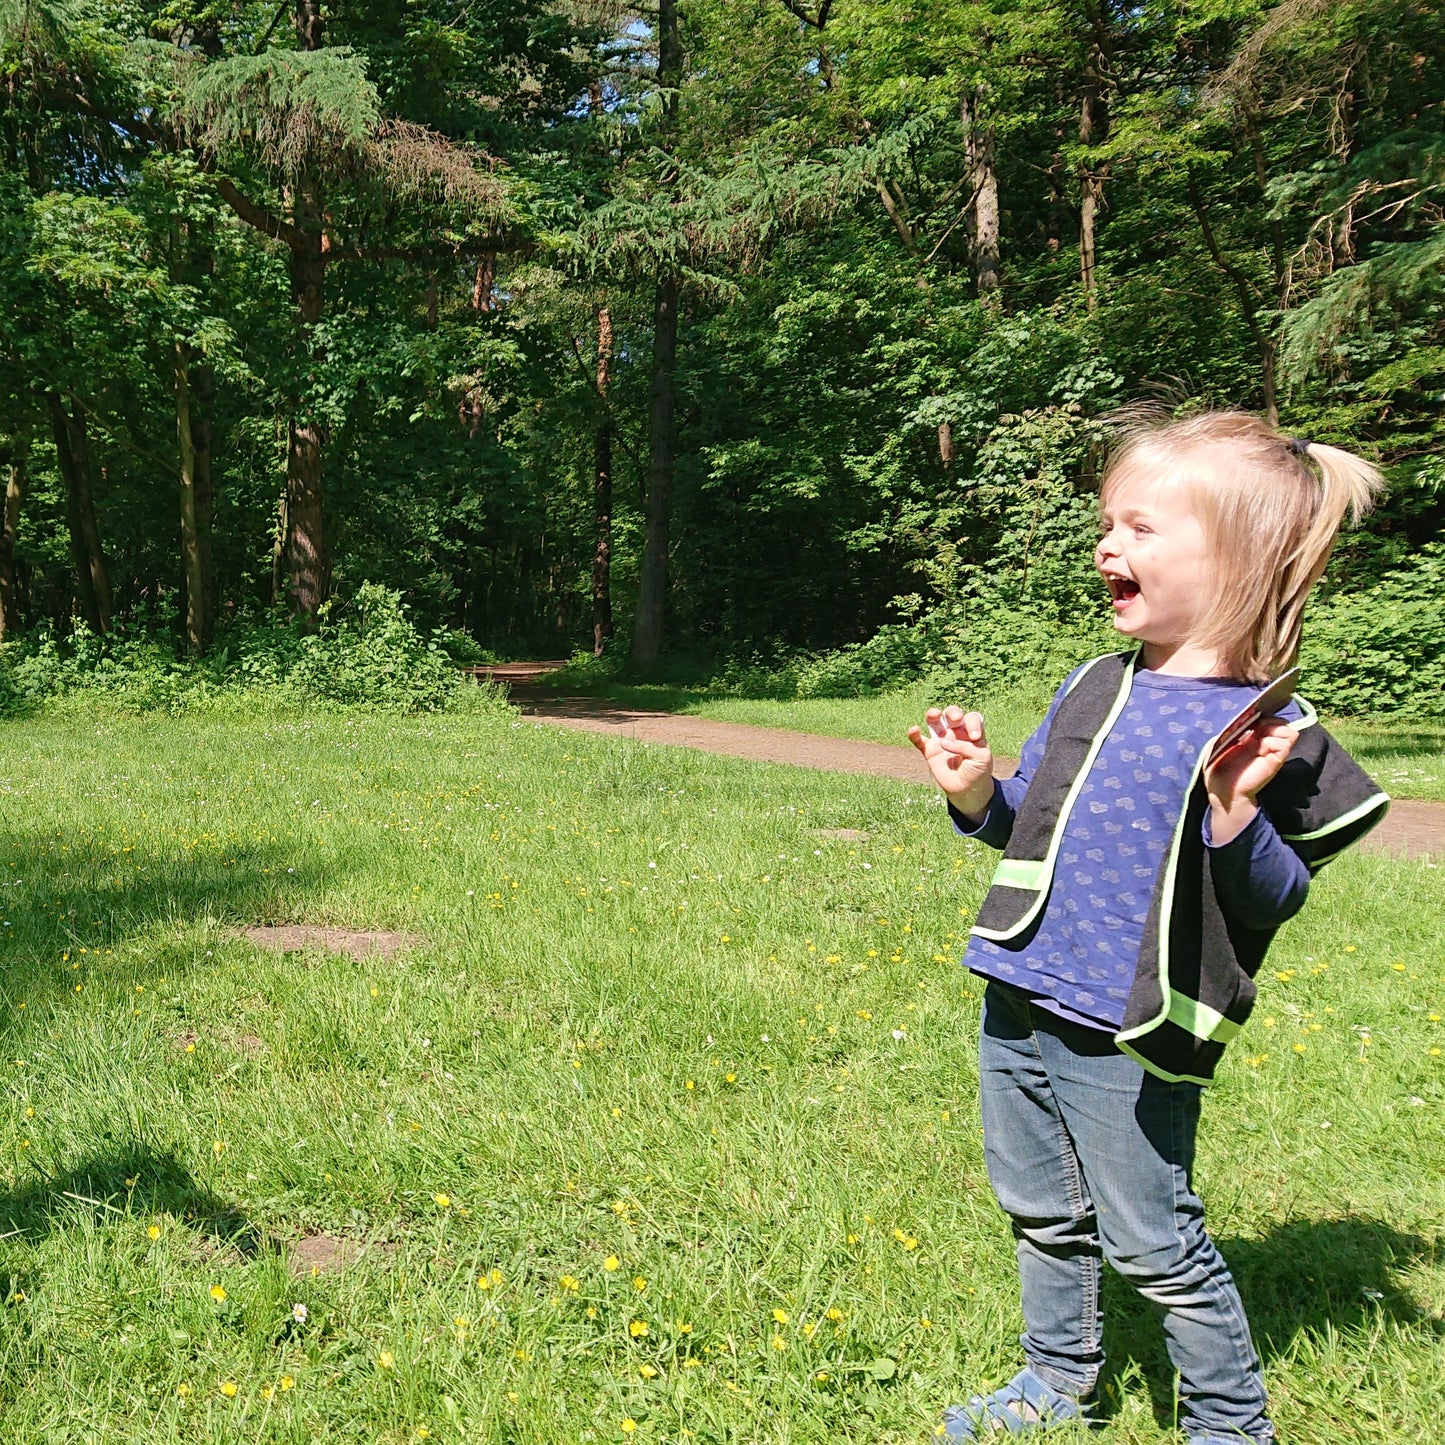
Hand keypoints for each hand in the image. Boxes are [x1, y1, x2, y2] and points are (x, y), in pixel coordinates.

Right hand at [907, 706, 994, 818]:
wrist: (967, 789)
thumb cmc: (978, 771)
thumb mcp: (981, 758)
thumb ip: (966, 747)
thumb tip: (943, 743)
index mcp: (971, 732)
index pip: (972, 718)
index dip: (972, 723)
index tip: (974, 736)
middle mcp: (956, 733)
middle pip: (951, 714)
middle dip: (953, 712)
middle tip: (956, 720)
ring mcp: (941, 741)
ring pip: (934, 721)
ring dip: (932, 714)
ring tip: (934, 714)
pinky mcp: (929, 751)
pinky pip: (919, 740)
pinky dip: (914, 734)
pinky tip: (914, 730)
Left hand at [1205, 717, 1297, 844]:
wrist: (1222, 792)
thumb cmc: (1217, 770)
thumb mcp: (1217, 744)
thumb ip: (1229, 732)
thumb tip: (1241, 721)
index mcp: (1250, 738)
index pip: (1266, 718)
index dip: (1262, 713)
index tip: (1254, 711)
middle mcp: (1263, 743)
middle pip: (1280, 722)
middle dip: (1270, 719)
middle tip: (1257, 725)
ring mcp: (1271, 751)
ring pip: (1288, 731)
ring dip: (1275, 728)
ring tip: (1262, 735)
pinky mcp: (1276, 761)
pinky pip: (1286, 744)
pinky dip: (1276, 740)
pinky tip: (1263, 745)